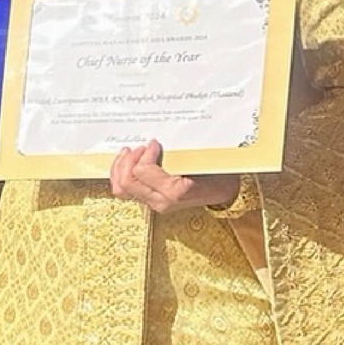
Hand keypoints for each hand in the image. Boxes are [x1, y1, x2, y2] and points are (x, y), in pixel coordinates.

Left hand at [108, 141, 239, 213]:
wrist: (223, 191)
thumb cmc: (215, 174)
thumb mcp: (201, 161)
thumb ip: (178, 153)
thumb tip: (156, 141)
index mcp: (173, 191)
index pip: (142, 171)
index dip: (145, 153)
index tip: (154, 143)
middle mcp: (160, 201)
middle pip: (126, 182)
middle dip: (128, 160)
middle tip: (139, 148)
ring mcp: (154, 203)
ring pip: (121, 189)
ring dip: (120, 168)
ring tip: (128, 153)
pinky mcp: (150, 201)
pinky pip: (126, 191)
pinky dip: (121, 175)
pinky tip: (126, 163)